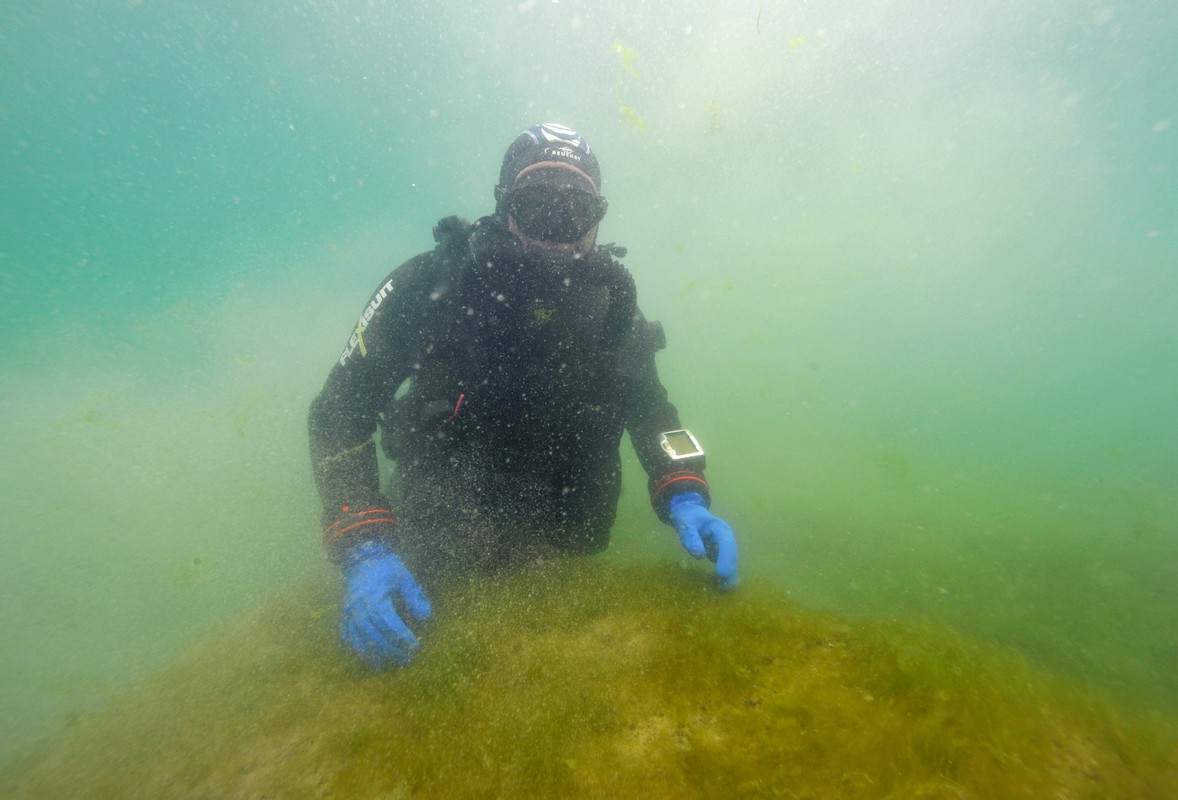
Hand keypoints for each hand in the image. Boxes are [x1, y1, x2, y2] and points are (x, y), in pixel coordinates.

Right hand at [340, 540, 432, 667]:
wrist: (361, 558)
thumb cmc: (386, 568)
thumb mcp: (404, 577)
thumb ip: (415, 596)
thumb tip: (425, 618)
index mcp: (373, 597)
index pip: (388, 622)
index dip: (401, 637)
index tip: (415, 647)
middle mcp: (357, 608)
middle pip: (372, 636)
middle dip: (390, 650)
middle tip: (406, 659)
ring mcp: (348, 613)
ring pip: (357, 641)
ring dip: (372, 655)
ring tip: (387, 665)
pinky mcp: (344, 616)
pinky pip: (346, 637)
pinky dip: (356, 649)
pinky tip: (369, 657)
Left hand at [669, 492, 738, 589]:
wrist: (692, 514)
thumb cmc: (688, 519)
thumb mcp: (686, 524)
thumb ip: (691, 537)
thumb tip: (699, 555)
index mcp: (719, 527)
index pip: (726, 542)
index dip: (726, 558)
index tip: (722, 573)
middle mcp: (726, 536)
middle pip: (732, 552)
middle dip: (730, 568)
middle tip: (725, 586)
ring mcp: (726, 544)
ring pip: (732, 559)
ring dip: (730, 574)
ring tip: (725, 588)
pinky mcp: (722, 552)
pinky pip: (726, 563)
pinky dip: (726, 574)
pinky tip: (724, 586)